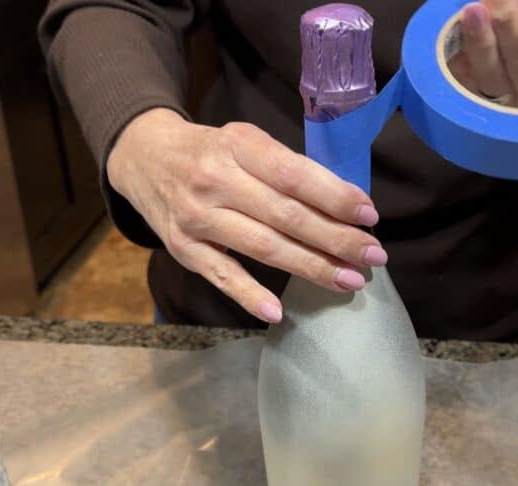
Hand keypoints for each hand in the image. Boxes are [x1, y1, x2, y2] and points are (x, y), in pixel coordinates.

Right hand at [106, 108, 387, 323]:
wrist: (144, 157)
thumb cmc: (212, 151)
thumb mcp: (246, 142)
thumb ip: (286, 169)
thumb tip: (346, 205)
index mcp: (239, 145)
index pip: (295, 176)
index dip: (335, 198)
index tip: (370, 216)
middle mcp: (215, 180)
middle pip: (286, 216)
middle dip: (336, 239)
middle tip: (373, 256)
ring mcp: (197, 217)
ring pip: (263, 247)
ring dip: (311, 267)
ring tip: (349, 281)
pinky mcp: (183, 248)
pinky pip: (221, 276)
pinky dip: (249, 295)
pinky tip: (278, 312)